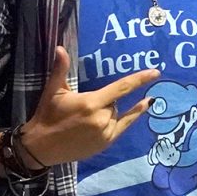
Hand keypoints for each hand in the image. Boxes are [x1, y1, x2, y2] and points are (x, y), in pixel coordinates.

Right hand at [17, 45, 157, 168]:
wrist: (41, 147)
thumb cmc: (47, 115)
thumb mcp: (53, 91)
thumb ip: (60, 69)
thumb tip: (60, 48)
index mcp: (91, 103)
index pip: (121, 88)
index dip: (139, 79)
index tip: (155, 72)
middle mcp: (102, 118)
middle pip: (115, 102)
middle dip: (105, 100)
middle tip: (84, 107)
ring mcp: (105, 133)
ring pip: (117, 115)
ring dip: (109, 112)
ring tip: (86, 118)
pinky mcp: (106, 143)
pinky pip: (124, 126)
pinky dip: (133, 116)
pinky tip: (144, 105)